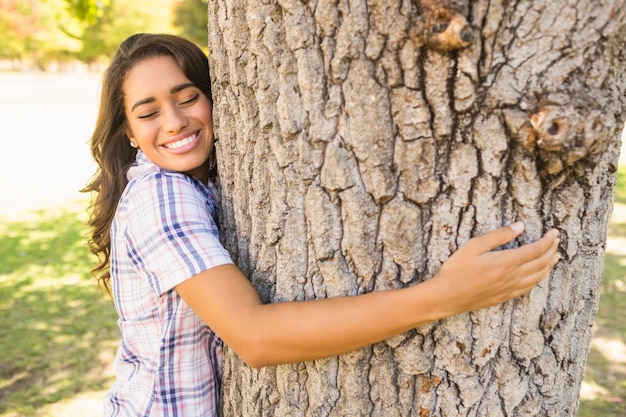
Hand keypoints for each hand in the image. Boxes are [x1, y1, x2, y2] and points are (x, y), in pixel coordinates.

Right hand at [433, 222, 559, 315]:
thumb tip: (520, 226)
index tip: (554, 232)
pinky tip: (539, 276)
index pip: (536, 249)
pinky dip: (539, 279)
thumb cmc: (457, 269)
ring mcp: (510, 288)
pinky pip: (528, 288)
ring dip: (549, 265)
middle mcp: (512, 276)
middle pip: (541, 263)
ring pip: (538, 277)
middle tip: (557, 240)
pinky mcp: (504, 296)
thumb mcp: (474, 246)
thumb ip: (499, 235)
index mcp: (506, 261)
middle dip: (551, 250)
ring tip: (555, 257)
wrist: (447, 296)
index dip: (548, 240)